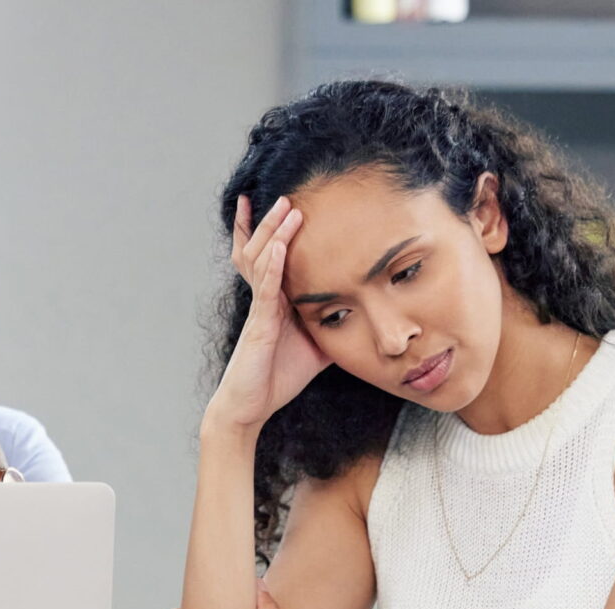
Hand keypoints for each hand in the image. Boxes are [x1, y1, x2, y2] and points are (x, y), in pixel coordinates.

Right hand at [206, 195, 331, 431]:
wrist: (250, 407)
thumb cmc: (277, 376)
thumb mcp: (317, 347)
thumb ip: (333, 327)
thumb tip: (364, 316)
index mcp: (275, 302)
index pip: (270, 258)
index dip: (270, 232)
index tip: (280, 206)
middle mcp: (264, 300)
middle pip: (261, 249)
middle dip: (271, 222)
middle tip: (284, 195)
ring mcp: (259, 310)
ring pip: (261, 262)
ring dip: (273, 233)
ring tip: (285, 209)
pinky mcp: (259, 325)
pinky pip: (264, 290)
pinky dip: (270, 266)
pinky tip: (277, 247)